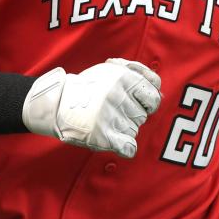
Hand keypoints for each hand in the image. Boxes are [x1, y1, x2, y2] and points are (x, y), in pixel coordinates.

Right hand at [22, 58, 161, 156]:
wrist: (58, 101)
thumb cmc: (89, 86)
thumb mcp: (113, 70)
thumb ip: (139, 75)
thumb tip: (160, 91)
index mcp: (124, 78)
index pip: (154, 95)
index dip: (148, 101)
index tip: (139, 104)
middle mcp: (119, 96)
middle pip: (143, 116)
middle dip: (132, 115)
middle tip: (113, 111)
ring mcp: (111, 116)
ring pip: (134, 130)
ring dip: (124, 129)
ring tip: (105, 120)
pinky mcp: (102, 135)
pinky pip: (128, 148)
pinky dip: (126, 148)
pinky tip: (117, 141)